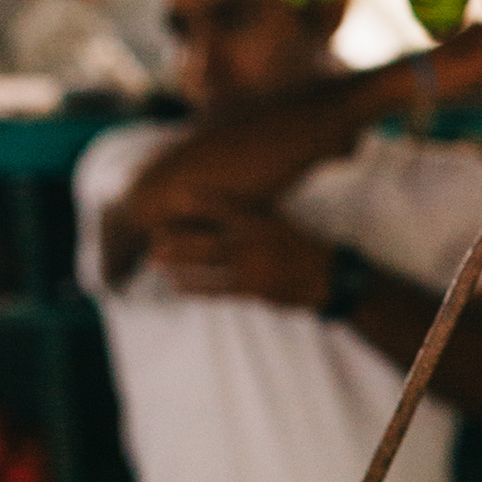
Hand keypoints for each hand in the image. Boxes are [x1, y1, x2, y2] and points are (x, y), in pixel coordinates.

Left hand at [149, 201, 333, 311]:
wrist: (329, 278)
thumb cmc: (302, 248)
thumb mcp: (280, 223)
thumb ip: (253, 215)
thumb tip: (222, 207)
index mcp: (262, 221)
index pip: (226, 206)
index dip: (201, 198)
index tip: (178, 192)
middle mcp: (254, 241)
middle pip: (208, 238)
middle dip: (178, 237)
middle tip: (153, 235)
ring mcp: (252, 266)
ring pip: (208, 264)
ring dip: (180, 263)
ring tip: (157, 260)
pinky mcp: (252, 290)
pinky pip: (216, 289)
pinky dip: (195, 288)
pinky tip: (177, 286)